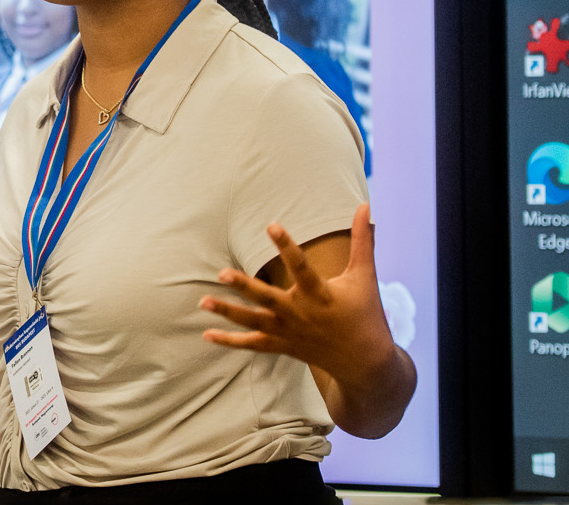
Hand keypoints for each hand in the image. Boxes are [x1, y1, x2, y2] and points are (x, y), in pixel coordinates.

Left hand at [199, 204, 394, 381]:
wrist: (364, 362)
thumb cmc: (365, 313)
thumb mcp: (364, 276)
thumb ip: (361, 240)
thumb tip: (364, 206)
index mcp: (320, 294)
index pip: (301, 267)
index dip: (287, 246)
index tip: (272, 224)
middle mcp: (300, 314)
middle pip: (267, 299)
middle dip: (244, 287)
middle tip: (221, 273)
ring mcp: (288, 331)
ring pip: (253, 322)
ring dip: (227, 312)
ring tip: (203, 300)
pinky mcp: (282, 345)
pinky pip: (252, 344)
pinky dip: (230, 341)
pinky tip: (206, 334)